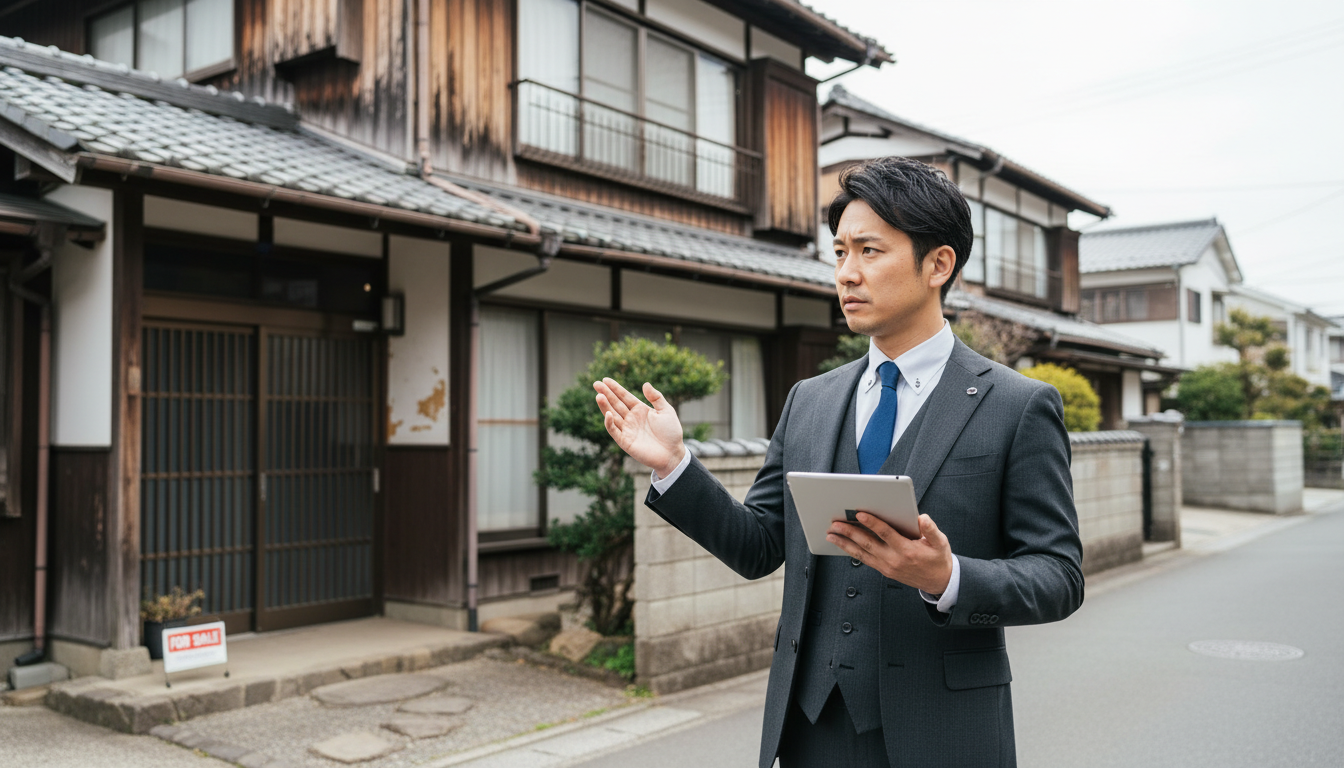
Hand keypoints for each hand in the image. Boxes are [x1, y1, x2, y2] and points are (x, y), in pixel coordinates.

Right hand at [594, 378, 685, 477]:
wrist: (673, 453)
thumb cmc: (671, 432)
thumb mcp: (666, 411)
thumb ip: (656, 397)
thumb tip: (645, 384)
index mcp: (640, 409)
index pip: (625, 396)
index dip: (615, 388)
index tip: (605, 379)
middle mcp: (631, 418)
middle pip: (616, 404)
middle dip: (606, 394)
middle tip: (596, 383)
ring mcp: (627, 429)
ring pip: (612, 415)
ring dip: (605, 406)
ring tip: (599, 396)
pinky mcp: (625, 441)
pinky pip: (614, 431)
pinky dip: (609, 423)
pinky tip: (608, 414)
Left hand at [827, 513, 953, 594]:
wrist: (939, 581)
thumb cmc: (938, 559)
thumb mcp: (940, 542)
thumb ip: (931, 530)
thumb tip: (922, 518)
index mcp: (906, 550)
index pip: (885, 534)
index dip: (872, 523)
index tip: (859, 514)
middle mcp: (893, 559)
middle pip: (867, 543)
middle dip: (849, 532)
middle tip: (835, 523)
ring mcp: (887, 566)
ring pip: (861, 553)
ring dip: (845, 543)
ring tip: (831, 534)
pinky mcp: (884, 570)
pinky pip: (864, 559)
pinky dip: (851, 551)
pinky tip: (842, 544)